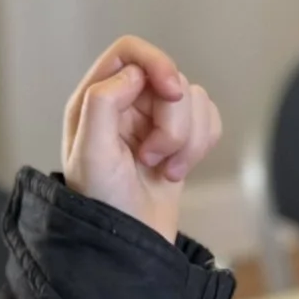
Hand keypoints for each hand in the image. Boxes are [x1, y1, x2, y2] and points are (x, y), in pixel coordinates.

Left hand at [61, 36, 222, 243]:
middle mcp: (124, 104)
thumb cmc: (102, 204)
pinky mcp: (178, 140)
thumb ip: (104, 103)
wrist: (129, 246)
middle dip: (172, 123)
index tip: (171, 93)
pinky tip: (177, 171)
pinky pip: (208, 120)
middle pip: (170, 80)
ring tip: (164, 169)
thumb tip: (137, 76)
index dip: (157, 64)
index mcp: (95, 99)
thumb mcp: (91, 153)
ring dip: (187, 140)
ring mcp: (153, 122)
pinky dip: (201, 146)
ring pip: (194, 101)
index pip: (131, 52)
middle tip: (152, 157)